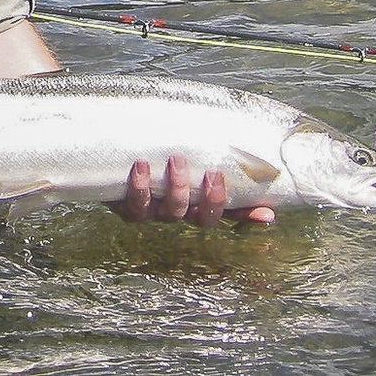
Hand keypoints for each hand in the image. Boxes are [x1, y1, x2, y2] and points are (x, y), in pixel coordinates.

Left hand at [111, 155, 275, 225]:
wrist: (109, 157)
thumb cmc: (154, 156)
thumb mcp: (184, 158)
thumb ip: (211, 161)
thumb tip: (248, 164)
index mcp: (193, 204)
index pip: (225, 214)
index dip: (245, 216)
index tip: (266, 211)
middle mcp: (176, 213)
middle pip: (200, 219)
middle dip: (210, 199)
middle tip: (213, 174)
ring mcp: (152, 212)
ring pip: (171, 213)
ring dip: (177, 188)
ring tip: (176, 160)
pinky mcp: (127, 207)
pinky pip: (136, 205)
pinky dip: (140, 187)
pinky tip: (142, 166)